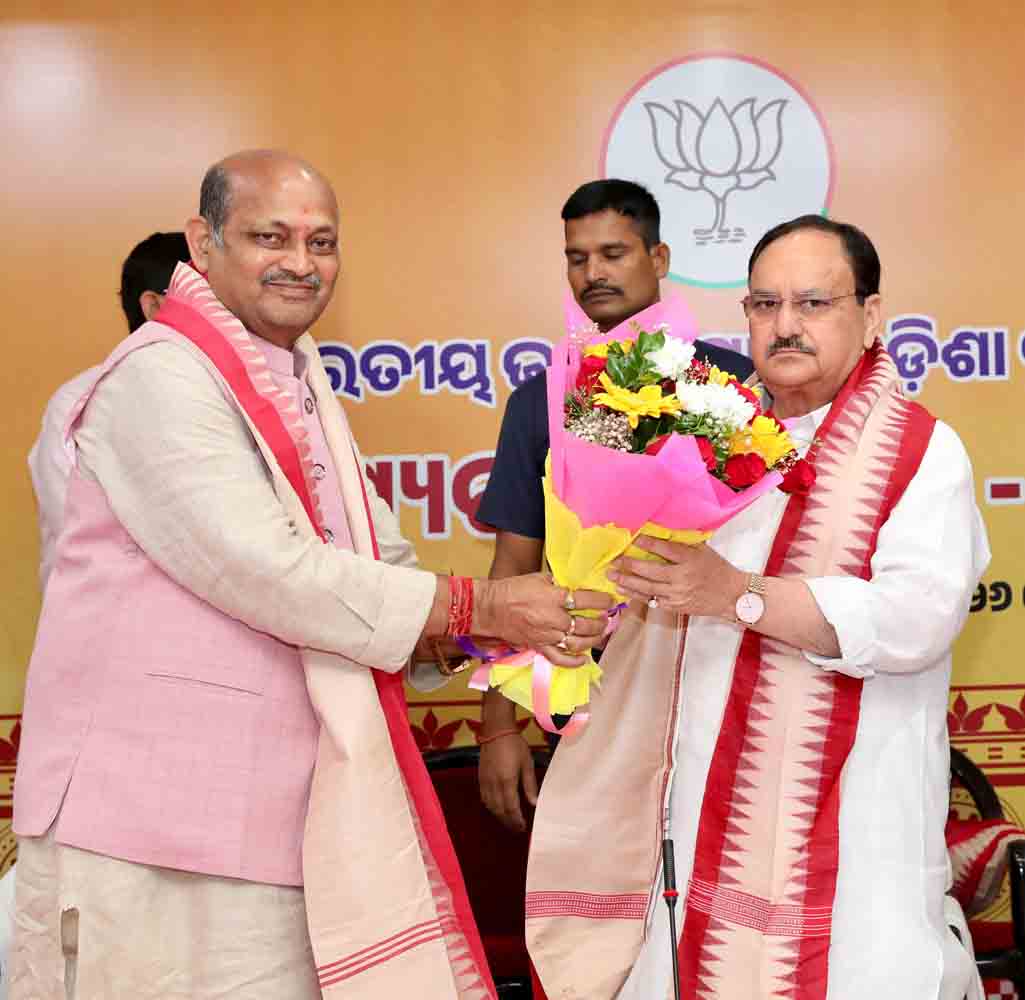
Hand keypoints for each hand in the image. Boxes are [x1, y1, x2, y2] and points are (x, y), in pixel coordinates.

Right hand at [479, 574, 612, 661]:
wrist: (491, 608)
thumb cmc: (513, 589)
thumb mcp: (539, 577)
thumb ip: (559, 583)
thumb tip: (576, 586)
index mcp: (553, 597)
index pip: (584, 600)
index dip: (601, 601)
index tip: (610, 601)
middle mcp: (553, 618)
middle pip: (585, 624)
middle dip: (600, 622)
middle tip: (606, 618)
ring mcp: (546, 635)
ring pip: (577, 643)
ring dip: (593, 640)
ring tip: (600, 634)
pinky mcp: (539, 647)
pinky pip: (559, 659)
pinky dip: (574, 662)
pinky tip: (584, 659)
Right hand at [479, 730, 537, 831]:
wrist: (496, 731)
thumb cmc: (515, 745)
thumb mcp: (527, 763)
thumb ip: (529, 784)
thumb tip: (533, 803)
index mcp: (507, 781)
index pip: (511, 808)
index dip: (517, 820)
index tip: (523, 827)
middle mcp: (494, 784)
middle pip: (499, 810)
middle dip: (508, 822)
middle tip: (517, 828)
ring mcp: (485, 782)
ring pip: (490, 806)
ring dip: (499, 816)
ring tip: (509, 821)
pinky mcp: (480, 778)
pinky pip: (484, 798)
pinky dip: (491, 807)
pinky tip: (497, 808)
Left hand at [606, 535, 744, 617]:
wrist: (732, 596)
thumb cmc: (717, 569)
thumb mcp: (704, 550)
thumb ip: (683, 543)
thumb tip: (660, 531)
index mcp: (691, 560)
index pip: (666, 550)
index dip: (649, 543)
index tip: (634, 538)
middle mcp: (683, 578)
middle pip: (651, 571)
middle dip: (630, 565)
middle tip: (614, 560)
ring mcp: (678, 594)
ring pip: (647, 588)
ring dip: (627, 582)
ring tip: (612, 576)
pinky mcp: (675, 606)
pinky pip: (652, 600)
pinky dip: (637, 595)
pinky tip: (624, 590)